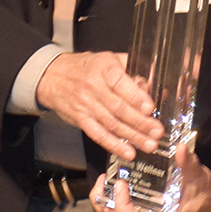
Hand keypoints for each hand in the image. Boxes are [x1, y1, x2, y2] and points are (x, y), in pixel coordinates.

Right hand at [35, 51, 162, 159]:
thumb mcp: (109, 59)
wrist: (53, 76)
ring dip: (132, 137)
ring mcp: (85, 104)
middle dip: (140, 122)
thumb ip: (132, 70)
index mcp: (103, 67)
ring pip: (111, 123)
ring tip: (149, 144)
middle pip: (118, 107)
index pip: (120, 82)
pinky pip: (98, 134)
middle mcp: (93, 86)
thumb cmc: (86, 67)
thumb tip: (151, 85)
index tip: (150, 108)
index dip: (136, 96)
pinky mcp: (80, 120)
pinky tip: (128, 152)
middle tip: (157, 131)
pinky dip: (114, 145)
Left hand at [91, 148, 210, 211]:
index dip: (120, 205)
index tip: (120, 184)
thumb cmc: (207, 195)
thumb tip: (180, 148)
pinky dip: (117, 199)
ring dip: (107, 202)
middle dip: (103, 205)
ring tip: (104, 181)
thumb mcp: (199, 177)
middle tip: (100, 182)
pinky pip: (126, 210)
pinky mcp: (150, 211)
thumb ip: (188, 163)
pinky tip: (118, 181)